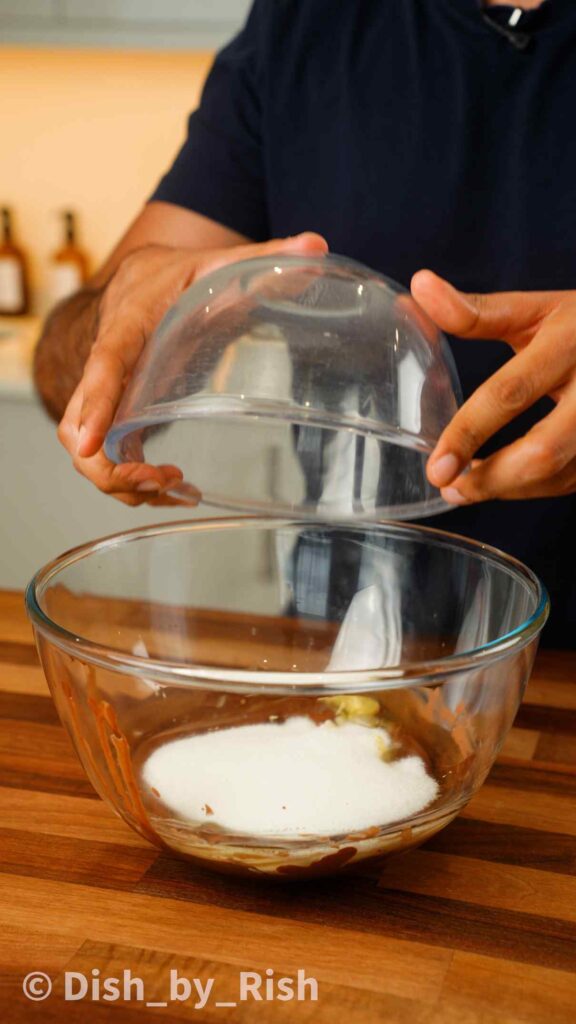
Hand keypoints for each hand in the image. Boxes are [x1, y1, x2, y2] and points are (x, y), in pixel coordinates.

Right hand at [58, 232, 327, 504]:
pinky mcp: (114, 412)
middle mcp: (107, 360)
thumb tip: (318, 246)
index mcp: (129, 322)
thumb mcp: (217, 262)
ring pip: (85, 449)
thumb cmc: (176, 275)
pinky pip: (106, 455)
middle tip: (162, 479)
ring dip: (121, 481)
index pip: (104, 364)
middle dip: (110, 466)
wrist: (138, 279)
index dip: (95, 405)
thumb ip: (266, 259)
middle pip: (78, 424)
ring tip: (175, 487)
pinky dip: (129, 481)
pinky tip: (169, 487)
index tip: (90, 445)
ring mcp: (105, 392)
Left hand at [411, 270, 575, 503]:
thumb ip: (477, 311)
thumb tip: (419, 284)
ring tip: (465, 489)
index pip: (510, 393)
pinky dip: (533, 489)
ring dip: (508, 489)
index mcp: (568, 342)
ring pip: (559, 474)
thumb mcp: (536, 310)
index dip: (468, 433)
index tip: (437, 464)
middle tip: (448, 488)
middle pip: (543, 450)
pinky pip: (573, 482)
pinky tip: (503, 483)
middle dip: (491, 479)